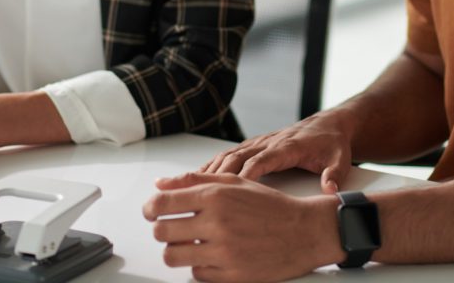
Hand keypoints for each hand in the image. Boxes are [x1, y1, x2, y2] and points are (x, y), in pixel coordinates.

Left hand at [143, 172, 341, 282]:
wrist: (303, 231)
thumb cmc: (269, 205)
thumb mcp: (234, 181)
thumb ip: (195, 181)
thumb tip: (161, 184)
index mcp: (216, 195)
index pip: (163, 203)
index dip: (150, 208)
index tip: (151, 211)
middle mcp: (217, 222)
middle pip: (162, 232)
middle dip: (162, 230)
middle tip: (172, 228)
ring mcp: (223, 251)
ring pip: (173, 256)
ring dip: (176, 250)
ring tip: (189, 243)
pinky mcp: (230, 275)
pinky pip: (196, 274)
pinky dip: (199, 265)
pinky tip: (211, 255)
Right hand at [196, 111, 353, 192]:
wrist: (329, 125)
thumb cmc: (332, 143)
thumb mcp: (340, 158)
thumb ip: (335, 174)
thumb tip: (330, 189)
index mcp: (288, 146)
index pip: (262, 160)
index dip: (246, 174)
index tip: (231, 192)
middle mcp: (269, 142)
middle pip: (238, 157)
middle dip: (218, 175)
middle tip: (197, 194)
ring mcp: (260, 142)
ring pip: (229, 155)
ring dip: (209, 171)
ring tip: (187, 188)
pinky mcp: (255, 146)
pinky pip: (229, 155)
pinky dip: (211, 166)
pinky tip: (195, 179)